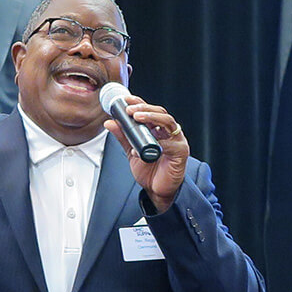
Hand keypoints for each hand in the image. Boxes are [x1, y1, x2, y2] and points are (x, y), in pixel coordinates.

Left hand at [104, 94, 188, 212]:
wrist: (156, 190)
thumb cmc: (149, 170)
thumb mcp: (131, 151)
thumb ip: (123, 137)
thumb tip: (110, 122)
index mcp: (158, 130)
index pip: (151, 111)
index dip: (140, 103)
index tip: (126, 100)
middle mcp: (169, 133)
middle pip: (160, 112)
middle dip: (145, 108)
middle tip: (130, 109)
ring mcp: (177, 141)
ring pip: (168, 122)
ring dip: (152, 117)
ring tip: (137, 117)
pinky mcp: (181, 152)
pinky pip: (171, 143)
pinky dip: (158, 142)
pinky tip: (143, 146)